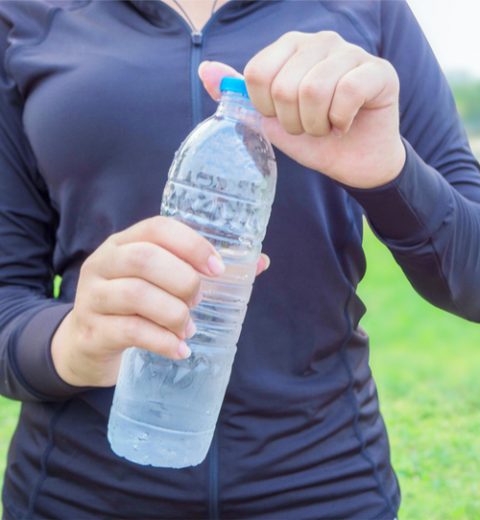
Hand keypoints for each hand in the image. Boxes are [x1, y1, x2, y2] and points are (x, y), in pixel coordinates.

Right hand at [51, 216, 269, 387]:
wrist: (87, 343)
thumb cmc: (137, 305)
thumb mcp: (161, 281)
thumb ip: (205, 270)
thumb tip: (260, 262)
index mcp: (126, 242)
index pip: (157, 228)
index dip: (191, 245)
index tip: (217, 269)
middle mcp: (104, 263)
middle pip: (144, 259)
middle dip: (183, 281)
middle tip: (199, 301)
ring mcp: (93, 297)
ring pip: (136, 295)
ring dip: (174, 313)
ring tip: (189, 328)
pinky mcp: (91, 331)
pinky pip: (130, 331)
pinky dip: (162, 341)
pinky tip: (180, 349)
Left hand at [198, 31, 405, 188]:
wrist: (357, 163)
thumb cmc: (316, 139)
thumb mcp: (272, 121)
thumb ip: (241, 96)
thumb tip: (206, 71)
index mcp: (292, 46)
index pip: (258, 73)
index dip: (266, 108)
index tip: (284, 118)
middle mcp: (321, 41)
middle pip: (284, 85)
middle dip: (294, 122)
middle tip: (310, 128)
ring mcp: (353, 52)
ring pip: (315, 90)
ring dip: (318, 124)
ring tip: (327, 128)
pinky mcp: (379, 71)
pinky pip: (347, 93)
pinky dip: (341, 121)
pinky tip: (346, 124)